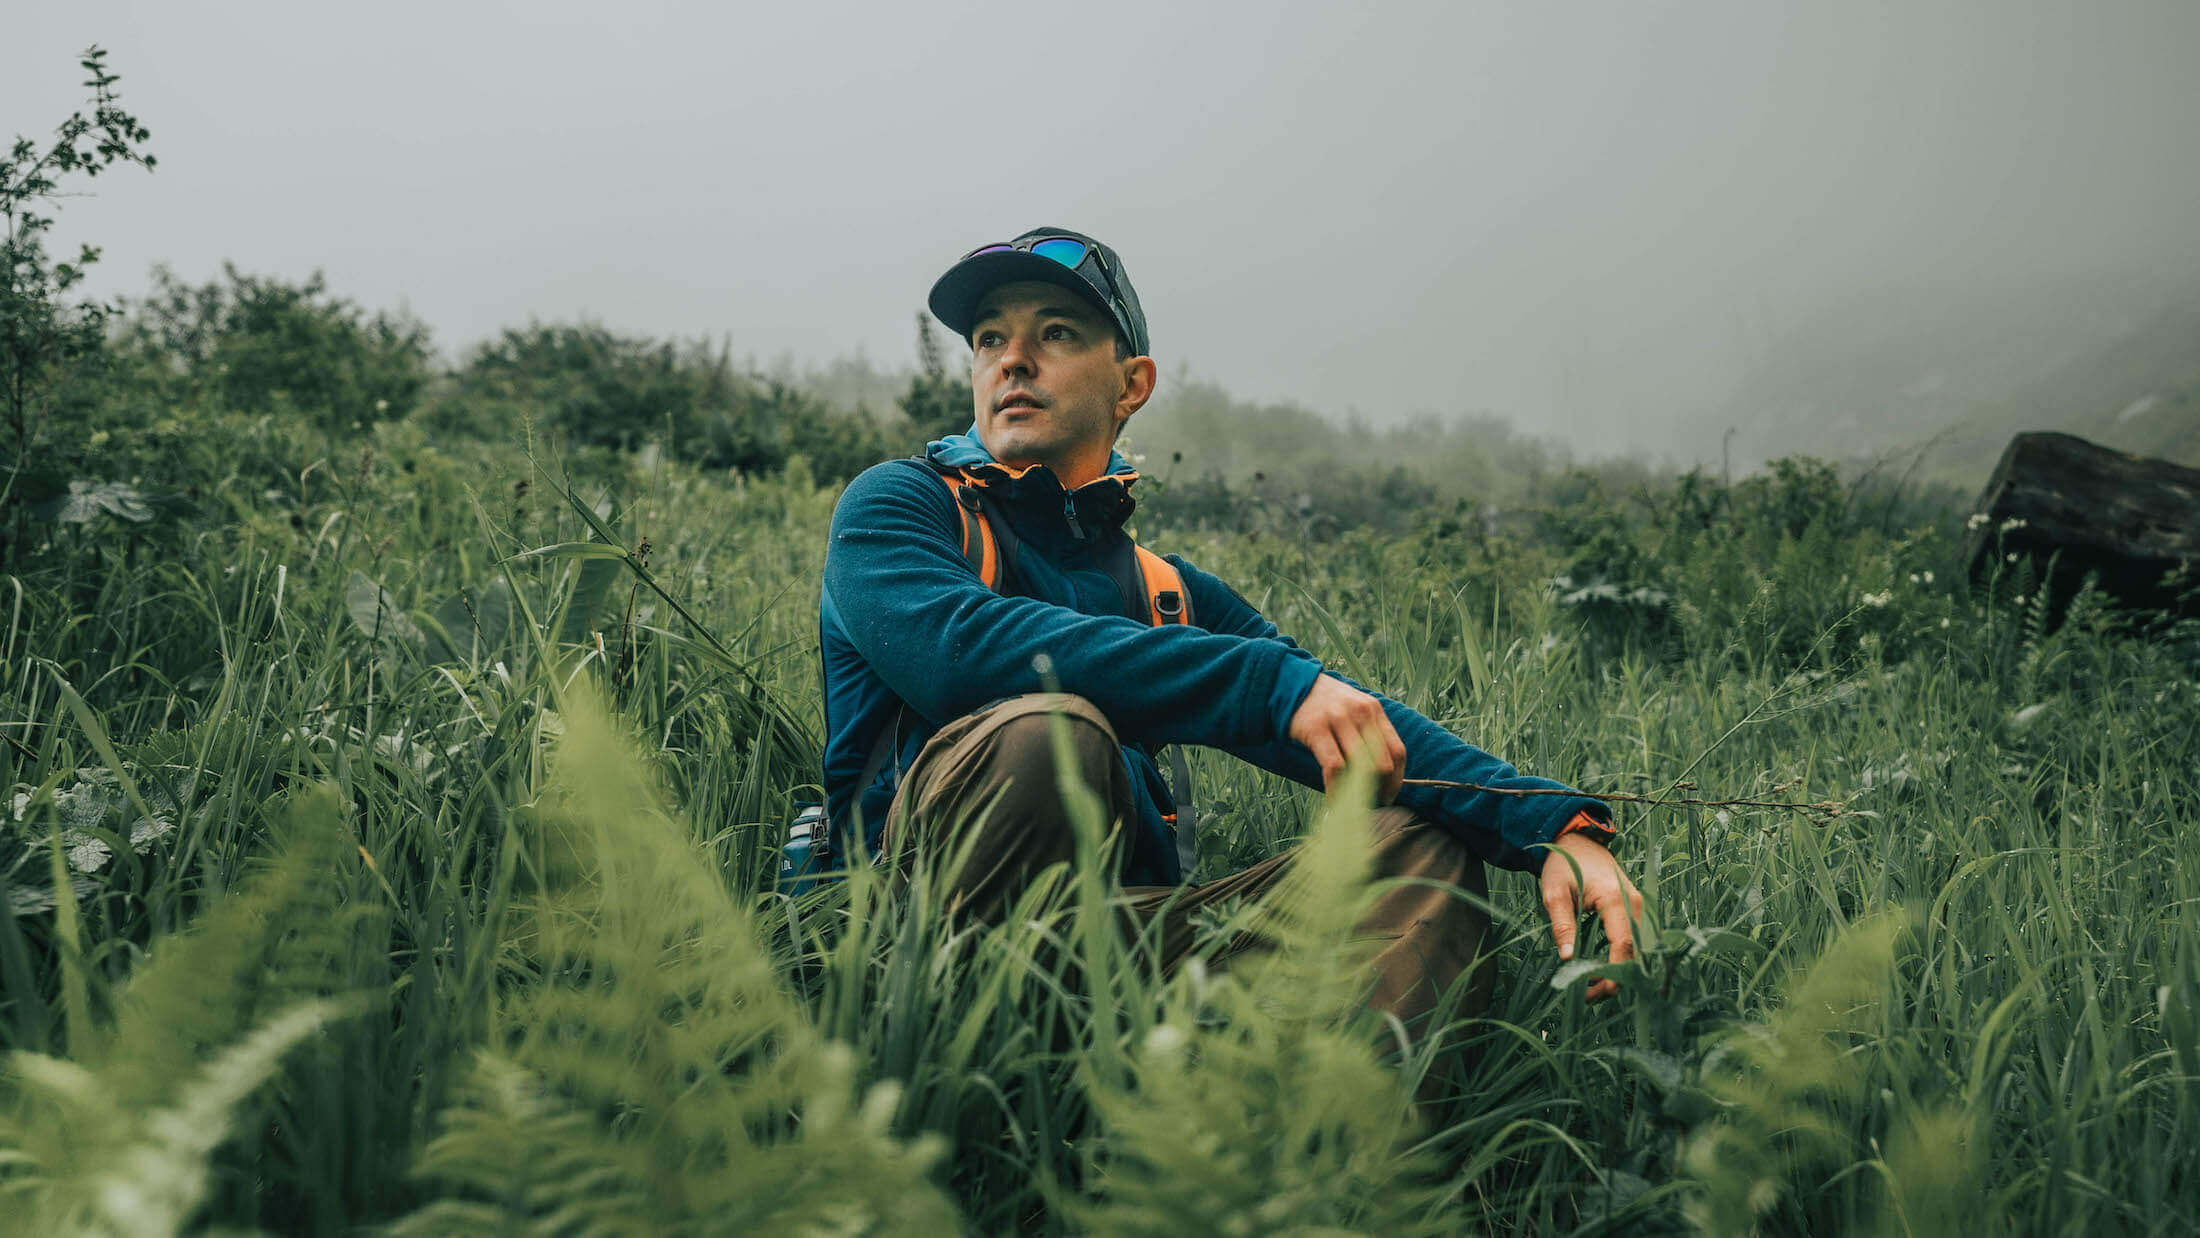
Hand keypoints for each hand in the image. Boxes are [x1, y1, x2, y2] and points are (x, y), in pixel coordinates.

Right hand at [1287, 674, 1405, 803]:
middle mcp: (1360, 713)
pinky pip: (1334, 767)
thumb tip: (1381, 774)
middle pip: (1383, 762)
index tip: (1388, 796)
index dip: (1397, 780)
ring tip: (1353, 806)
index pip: (1398, 751)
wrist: (1290, 684)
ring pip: (1361, 766)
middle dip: (1380, 789)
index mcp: (1374, 710)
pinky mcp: (1316, 728)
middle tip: (1370, 804)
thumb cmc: (1324, 705)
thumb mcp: (1353, 710)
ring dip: (1359, 793)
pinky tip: (1333, 800)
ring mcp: (1338, 719)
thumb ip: (1368, 734)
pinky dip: (1336, 788)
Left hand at [1540, 831, 1643, 1003]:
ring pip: (1638, 949)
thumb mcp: (1554, 893)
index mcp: (1616, 899)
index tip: (1594, 992)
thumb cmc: (1563, 864)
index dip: (1612, 973)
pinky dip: (1622, 958)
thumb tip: (1567, 959)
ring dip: (1619, 970)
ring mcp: (1639, 907)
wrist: (1577, 840)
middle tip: (1588, 996)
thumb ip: (1562, 925)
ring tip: (1591, 987)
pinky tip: (1602, 969)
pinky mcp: (1636, 910)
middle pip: (1635, 952)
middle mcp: (1635, 904)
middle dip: (1615, 978)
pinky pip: (1636, 940)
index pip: (1623, 945)